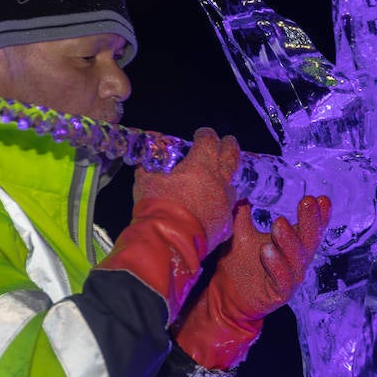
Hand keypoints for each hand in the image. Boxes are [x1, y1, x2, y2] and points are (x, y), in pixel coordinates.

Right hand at [133, 127, 240, 251]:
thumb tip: (145, 160)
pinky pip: (227, 211)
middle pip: (230, 157)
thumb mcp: (146, 182)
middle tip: (228, 141)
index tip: (202, 134)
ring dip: (226, 180)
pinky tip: (214, 209)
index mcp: (200, 165)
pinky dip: (220, 206)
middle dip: (229, 146)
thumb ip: (148, 168)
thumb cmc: (157, 208)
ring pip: (231, 186)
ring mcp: (225, 204)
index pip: (208, 141)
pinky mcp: (226, 224)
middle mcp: (218, 182)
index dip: (205, 135)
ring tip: (221, 179)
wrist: (169, 242)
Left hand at [175, 194, 331, 368]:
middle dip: (310, 221)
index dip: (318, 215)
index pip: (309, 228)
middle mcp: (295, 262)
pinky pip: (282, 280)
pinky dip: (277, 266)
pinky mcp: (279, 295)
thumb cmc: (238, 266)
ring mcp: (290, 279)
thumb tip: (241, 190)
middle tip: (307, 202)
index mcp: (291, 246)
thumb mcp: (241, 235)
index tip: (320, 198)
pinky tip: (268, 251)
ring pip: (297, 260)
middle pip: (308, 240)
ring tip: (279, 223)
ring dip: (290, 241)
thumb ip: (243, 215)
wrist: (226, 297)